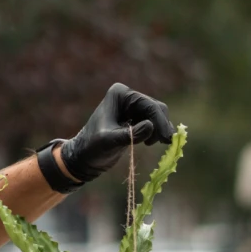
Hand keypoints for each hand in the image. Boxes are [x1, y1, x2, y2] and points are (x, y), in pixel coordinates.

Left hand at [59, 83, 173, 183]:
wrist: (84, 157)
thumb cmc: (93, 148)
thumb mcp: (110, 141)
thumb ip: (131, 134)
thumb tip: (151, 125)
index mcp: (120, 94)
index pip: (148, 104)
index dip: (159, 121)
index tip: (166, 138)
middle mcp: (127, 96)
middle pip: (156, 107)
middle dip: (160, 124)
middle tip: (164, 143)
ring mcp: (132, 105)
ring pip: (157, 114)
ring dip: (158, 129)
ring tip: (149, 143)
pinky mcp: (135, 117)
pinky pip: (153, 121)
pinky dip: (155, 131)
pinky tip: (148, 142)